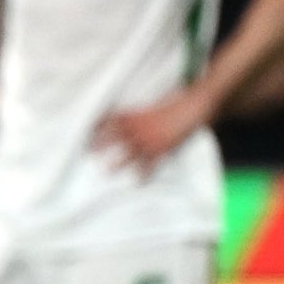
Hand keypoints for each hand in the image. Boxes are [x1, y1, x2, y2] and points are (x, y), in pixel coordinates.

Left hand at [92, 88, 212, 172]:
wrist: (195, 105)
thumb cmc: (177, 101)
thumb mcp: (157, 102)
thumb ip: (144, 111)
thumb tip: (133, 115)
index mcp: (139, 114)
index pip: (114, 119)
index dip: (101, 124)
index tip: (88, 130)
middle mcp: (142, 127)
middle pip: (116, 136)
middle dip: (102, 143)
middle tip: (88, 151)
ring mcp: (152, 139)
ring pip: (130, 153)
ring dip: (118, 162)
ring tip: (106, 171)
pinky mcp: (163, 149)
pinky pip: (151, 164)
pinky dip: (144, 173)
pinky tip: (138, 182)